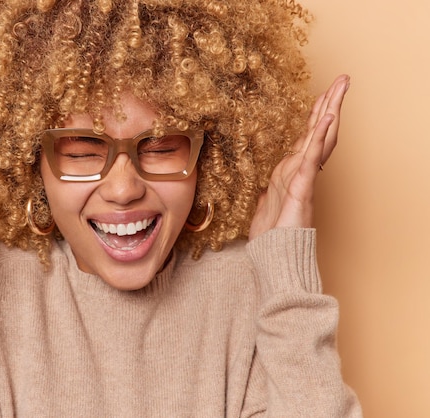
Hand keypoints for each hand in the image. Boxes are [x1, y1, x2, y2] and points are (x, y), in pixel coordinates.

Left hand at [248, 74, 349, 239]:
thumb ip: (269, 198)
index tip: (324, 97)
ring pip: (317, 138)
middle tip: (342, 80)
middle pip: (317, 131)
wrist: (275, 256)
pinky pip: (311, 157)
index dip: (316, 117)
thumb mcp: (265, 212)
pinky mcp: (302, 186)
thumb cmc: (272, 238)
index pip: (307, 138)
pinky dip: (319, 137)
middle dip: (329, 104)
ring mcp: (303, 177)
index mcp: (292, 174)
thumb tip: (267, 192)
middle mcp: (300, 171)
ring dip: (328, 111)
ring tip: (339, 88)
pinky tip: (328, 118)